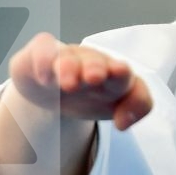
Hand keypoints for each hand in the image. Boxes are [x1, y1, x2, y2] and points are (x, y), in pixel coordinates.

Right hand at [8, 32, 151, 130]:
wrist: (50, 88)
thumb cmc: (87, 95)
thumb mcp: (110, 108)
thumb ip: (130, 113)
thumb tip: (123, 124)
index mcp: (115, 79)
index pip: (133, 85)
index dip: (133, 100)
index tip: (120, 125)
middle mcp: (92, 63)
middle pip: (98, 62)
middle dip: (97, 68)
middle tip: (95, 78)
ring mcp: (66, 56)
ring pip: (69, 56)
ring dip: (70, 67)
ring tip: (69, 84)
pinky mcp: (41, 52)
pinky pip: (44, 49)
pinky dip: (44, 60)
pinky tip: (45, 78)